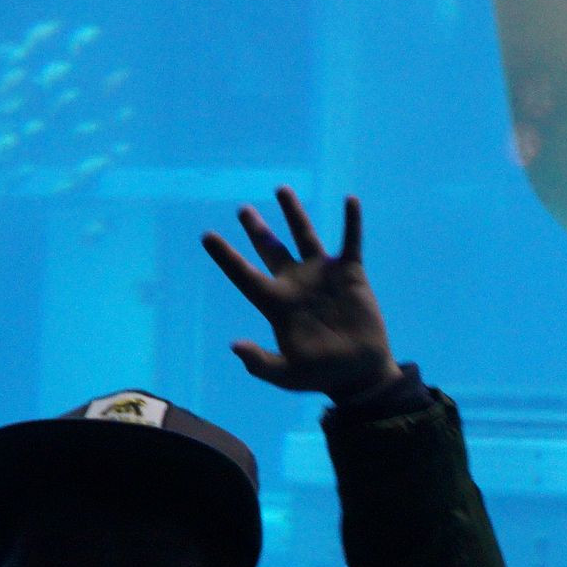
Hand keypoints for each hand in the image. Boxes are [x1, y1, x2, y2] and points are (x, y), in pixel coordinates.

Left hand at [203, 187, 398, 400]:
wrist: (359, 373)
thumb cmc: (321, 376)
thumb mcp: (287, 375)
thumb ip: (261, 363)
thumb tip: (235, 345)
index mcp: (276, 304)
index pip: (244, 274)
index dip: (225, 256)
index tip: (207, 236)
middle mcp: (296, 283)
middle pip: (270, 249)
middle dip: (256, 229)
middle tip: (242, 210)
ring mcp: (323, 275)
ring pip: (304, 236)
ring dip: (293, 213)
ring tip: (281, 190)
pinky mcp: (351, 274)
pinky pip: (350, 241)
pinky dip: (351, 221)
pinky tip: (350, 200)